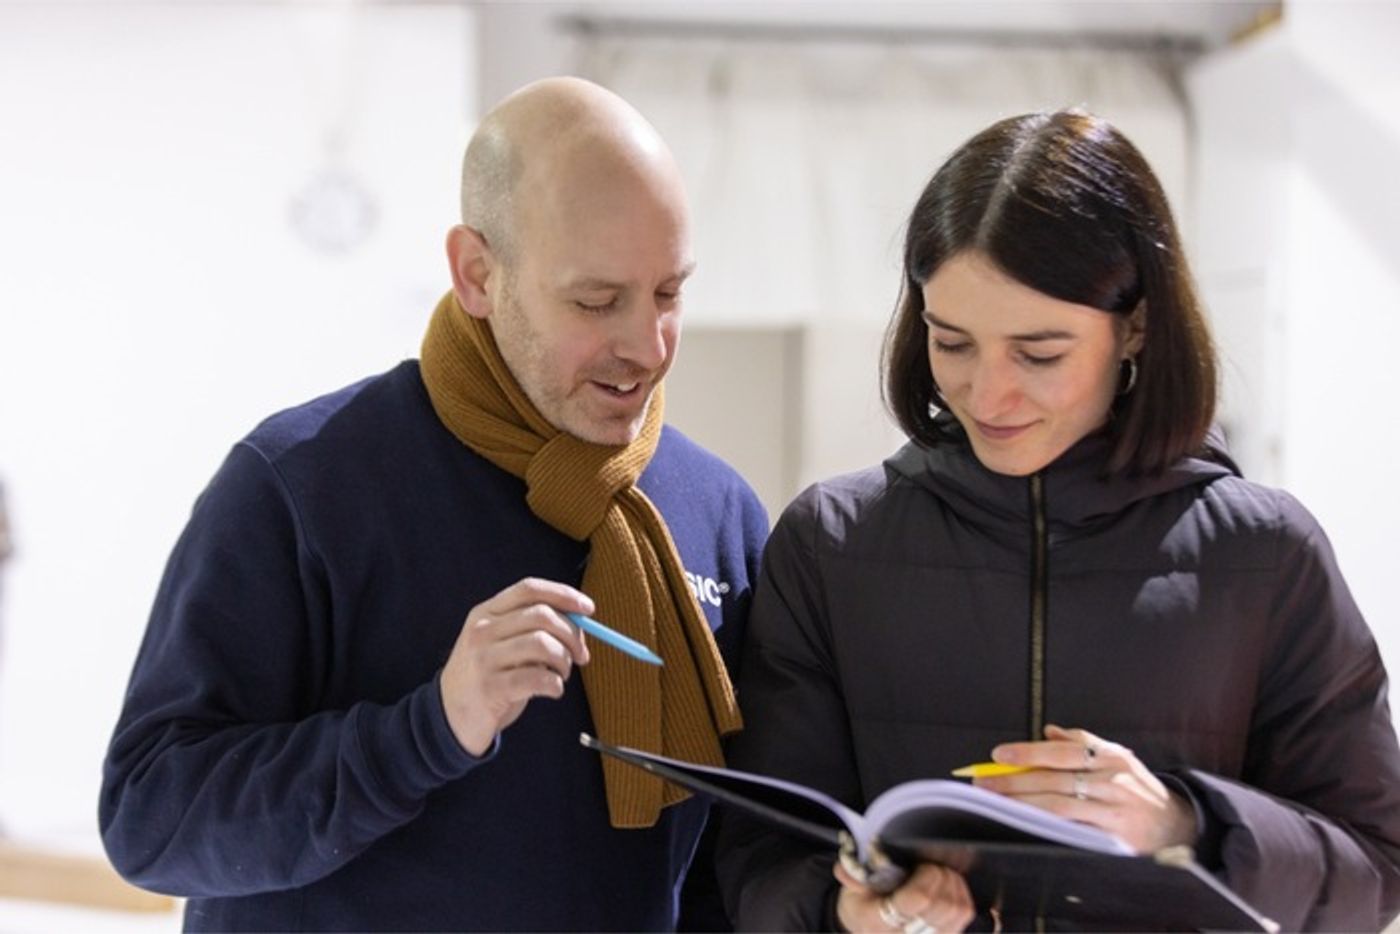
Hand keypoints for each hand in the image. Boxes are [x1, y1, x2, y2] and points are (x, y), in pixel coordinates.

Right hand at [438, 578, 592, 755]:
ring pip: (542, 645)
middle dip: (572, 634)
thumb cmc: (487, 677)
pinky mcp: (489, 688)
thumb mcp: (501, 644)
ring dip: (564, 661)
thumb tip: (580, 622)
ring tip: (562, 674)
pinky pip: (537, 678)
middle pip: (541, 616)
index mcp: (486, 613)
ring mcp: (483, 659)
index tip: (588, 609)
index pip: (529, 589)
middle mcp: (482, 631)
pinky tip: (553, 690)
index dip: (563, 595)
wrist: (449, 718)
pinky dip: (555, 684)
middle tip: (581, 655)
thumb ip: (533, 629)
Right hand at [833, 860, 973, 933]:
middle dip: (941, 877)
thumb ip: (851, 875)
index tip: (920, 866)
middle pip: (943, 904)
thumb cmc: (862, 908)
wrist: (867, 930)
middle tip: (931, 866)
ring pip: (958, 910)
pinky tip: (949, 886)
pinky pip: (964, 915)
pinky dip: (961, 895)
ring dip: (954, 885)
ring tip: (941, 874)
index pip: (916, 899)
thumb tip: (847, 868)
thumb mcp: (850, 891)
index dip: (925, 877)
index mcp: (880, 921)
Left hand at [974, 724, 1196, 853]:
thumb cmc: (1139, 790)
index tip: (1000, 754)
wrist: (1179, 825)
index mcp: (1112, 758)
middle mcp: (1114, 782)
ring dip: (1023, 804)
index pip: (1063, 752)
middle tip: (985, 782)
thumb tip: (1048, 732)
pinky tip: (1025, 824)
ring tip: (996, 802)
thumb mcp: (1119, 758)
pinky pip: (1073, 832)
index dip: (1029, 752)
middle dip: (1015, 781)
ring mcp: (1115, 812)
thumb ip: (1083, 743)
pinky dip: (1047, 827)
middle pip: (1055, 780)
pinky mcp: (1114, 840)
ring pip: (1059, 806)